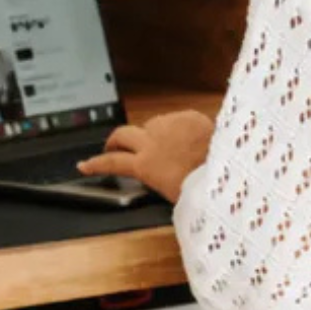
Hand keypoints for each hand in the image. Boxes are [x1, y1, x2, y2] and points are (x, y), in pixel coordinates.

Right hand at [77, 109, 213, 203]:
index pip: (112, 163)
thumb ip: (158, 178)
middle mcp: (152, 141)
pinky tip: (190, 138)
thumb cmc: (202, 188)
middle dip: (114, 141)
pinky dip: (178, 128)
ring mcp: (170, 126)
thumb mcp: (172, 192)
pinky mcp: (187, 116)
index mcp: (145, 165)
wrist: (227, 169)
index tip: (83, 165)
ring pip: (151, 125)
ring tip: (166, 146)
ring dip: (152, 134)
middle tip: (113, 147)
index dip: (95, 164)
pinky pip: (177, 120)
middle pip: (122, 135)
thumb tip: (154, 174)